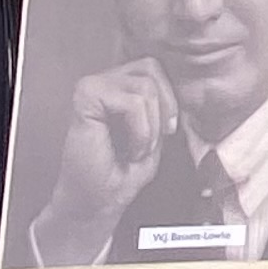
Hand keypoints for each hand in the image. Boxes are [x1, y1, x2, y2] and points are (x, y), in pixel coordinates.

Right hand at [25, 57, 175, 267]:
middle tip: (149, 142)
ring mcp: (92, 86)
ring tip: (134, 148)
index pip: (155, 67)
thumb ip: (164, 105)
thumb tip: (182, 86)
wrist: (98, 202)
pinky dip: (140, 132)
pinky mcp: (85, 97)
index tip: (167, 131)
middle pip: (152, 68)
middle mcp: (104, 81)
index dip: (169, 99)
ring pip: (145, 86)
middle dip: (162, 110)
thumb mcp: (157, 133)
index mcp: (119, 86)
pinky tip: (127, 149)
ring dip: (149, 127)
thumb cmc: (123, 172)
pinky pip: (132, 102)